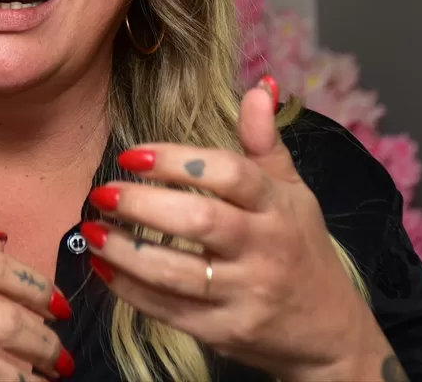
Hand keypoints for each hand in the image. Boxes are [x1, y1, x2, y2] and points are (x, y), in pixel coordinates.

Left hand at [81, 80, 400, 381]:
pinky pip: (168, 310)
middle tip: (104, 192)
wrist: (329, 334)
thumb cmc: (301, 250)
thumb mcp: (294, 193)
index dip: (177, 160)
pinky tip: (103, 267)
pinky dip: (130, 290)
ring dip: (125, 251)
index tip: (131, 155)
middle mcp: (264, 249)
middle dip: (143, 205)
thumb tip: (258, 87)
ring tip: (92, 229)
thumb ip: (265, 143)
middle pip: (199, 220)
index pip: (229, 174)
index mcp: (279, 207)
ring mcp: (245, 294)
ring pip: (176, 272)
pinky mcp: (225, 332)